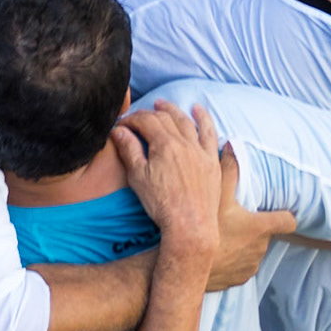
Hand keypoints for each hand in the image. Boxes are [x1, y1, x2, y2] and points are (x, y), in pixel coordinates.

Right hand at [113, 102, 222, 261]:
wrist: (190, 226)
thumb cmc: (161, 205)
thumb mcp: (138, 177)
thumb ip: (128, 150)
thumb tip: (118, 130)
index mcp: (164, 145)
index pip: (145, 121)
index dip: (131, 119)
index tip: (122, 124)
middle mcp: (184, 143)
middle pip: (164, 118)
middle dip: (148, 113)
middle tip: (137, 117)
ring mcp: (200, 151)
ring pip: (186, 121)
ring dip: (173, 110)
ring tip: (162, 104)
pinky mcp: (211, 161)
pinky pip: (210, 133)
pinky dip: (203, 119)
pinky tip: (197, 110)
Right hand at [206, 146, 296, 289]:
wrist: (186, 265)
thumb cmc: (204, 228)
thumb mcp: (215, 194)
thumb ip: (228, 169)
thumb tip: (232, 144)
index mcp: (260, 227)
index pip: (288, 221)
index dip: (285, 215)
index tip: (279, 211)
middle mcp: (261, 248)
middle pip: (266, 234)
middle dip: (254, 227)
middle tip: (234, 218)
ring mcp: (250, 266)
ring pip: (253, 250)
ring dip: (244, 244)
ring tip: (224, 236)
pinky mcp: (239, 280)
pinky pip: (241, 267)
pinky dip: (234, 260)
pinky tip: (218, 253)